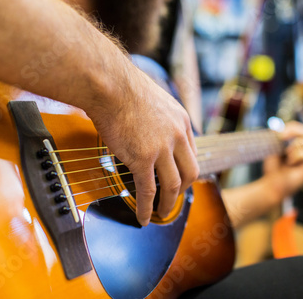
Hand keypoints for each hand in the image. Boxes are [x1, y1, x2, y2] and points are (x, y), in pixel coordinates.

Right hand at [86, 63, 198, 225]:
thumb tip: (147, 121)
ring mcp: (161, 149)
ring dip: (168, 204)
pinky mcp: (142, 159)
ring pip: (173, 185)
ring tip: (161, 214)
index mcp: (181, 120)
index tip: (179, 177)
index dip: (185, 168)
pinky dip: (146, 207)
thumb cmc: (122, 87)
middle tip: (173, 198)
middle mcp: (177, 136)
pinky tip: (143, 217)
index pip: (192, 151)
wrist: (110, 84)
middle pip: (190, 172)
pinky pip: (147, 190)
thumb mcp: (153, 98)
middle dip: (183, 189)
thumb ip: (157, 115)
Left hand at [264, 121, 302, 198]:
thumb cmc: (274, 165)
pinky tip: (292, 163)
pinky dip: (297, 156)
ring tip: (288, 157)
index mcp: (299, 141)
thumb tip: (286, 128)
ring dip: (295, 147)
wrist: (273, 182)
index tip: (280, 134)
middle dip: (294, 135)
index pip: (299, 127)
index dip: (291, 128)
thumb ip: (280, 132)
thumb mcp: (274, 145)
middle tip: (283, 145)